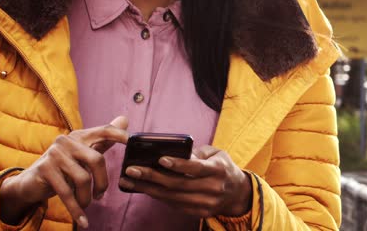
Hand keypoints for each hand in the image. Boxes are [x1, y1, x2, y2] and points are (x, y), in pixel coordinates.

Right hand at [0, 116, 128, 228]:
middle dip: (103, 182)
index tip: (134, 142)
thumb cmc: (62, 169)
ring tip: (86, 204)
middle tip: (100, 196)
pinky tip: (83, 221)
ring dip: (87, 197)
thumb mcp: (83, 155)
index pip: (104, 131)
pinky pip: (67, 193)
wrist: (30, 183)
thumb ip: (103, 140)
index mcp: (80, 136)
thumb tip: (125, 120)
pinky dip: (76, 209)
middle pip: (97, 159)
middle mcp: (67, 141)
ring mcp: (55, 154)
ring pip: (82, 178)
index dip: (120, 135)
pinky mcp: (45, 169)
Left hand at [119, 145, 251, 217]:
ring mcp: (206, 203)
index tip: (160, 159)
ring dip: (148, 188)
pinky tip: (143, 188)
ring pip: (172, 197)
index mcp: (218, 170)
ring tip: (129, 180)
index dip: (178, 164)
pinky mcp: (200, 213)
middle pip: (178, 184)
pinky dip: (157, 196)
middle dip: (152, 176)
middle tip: (131, 169)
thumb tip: (172, 152)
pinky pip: (174, 205)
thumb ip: (196, 152)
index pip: (195, 168)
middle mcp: (213, 188)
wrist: (237, 192)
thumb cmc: (221, 166)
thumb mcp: (215, 153)